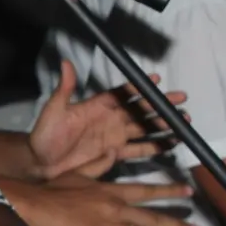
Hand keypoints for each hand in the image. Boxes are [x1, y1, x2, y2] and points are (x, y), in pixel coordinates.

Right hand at [6, 175, 198, 225]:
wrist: (36, 206)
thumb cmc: (53, 189)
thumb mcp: (77, 172)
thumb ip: (98, 164)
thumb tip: (112, 152)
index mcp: (111, 190)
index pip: (146, 191)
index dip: (169, 191)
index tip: (189, 192)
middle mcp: (117, 208)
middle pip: (153, 217)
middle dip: (177, 224)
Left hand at [28, 61, 186, 180]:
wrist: (40, 162)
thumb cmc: (45, 135)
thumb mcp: (54, 109)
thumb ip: (65, 88)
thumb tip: (65, 62)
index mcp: (98, 105)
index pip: (123, 93)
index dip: (139, 86)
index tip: (157, 79)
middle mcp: (110, 119)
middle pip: (141, 110)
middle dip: (161, 105)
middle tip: (182, 99)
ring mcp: (114, 136)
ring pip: (145, 128)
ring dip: (164, 124)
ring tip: (184, 122)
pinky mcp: (114, 154)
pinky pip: (139, 149)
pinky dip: (156, 146)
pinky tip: (172, 143)